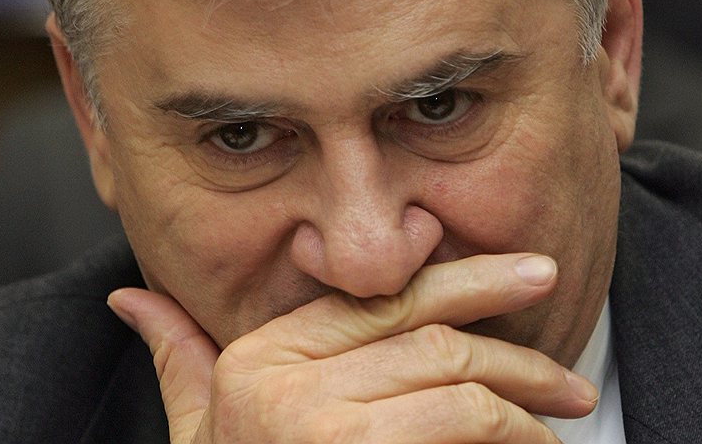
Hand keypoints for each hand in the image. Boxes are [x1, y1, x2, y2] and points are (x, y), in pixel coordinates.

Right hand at [108, 253, 597, 442]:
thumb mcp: (200, 437)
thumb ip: (179, 361)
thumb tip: (130, 299)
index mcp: (255, 363)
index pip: (377, 301)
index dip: (463, 281)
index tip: (526, 275)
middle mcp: (287, 389)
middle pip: (431, 336)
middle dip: (515, 341)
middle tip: (570, 367)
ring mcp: (330, 432)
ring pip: (462, 386)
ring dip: (527, 402)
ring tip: (565, 415)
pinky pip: (470, 427)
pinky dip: (515, 439)